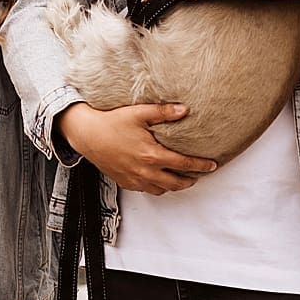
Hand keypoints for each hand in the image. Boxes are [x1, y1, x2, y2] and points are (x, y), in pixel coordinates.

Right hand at [57, 102, 217, 194]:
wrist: (87, 135)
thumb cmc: (112, 122)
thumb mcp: (139, 113)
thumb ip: (163, 112)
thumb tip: (185, 109)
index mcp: (152, 155)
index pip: (184, 164)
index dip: (201, 165)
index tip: (212, 165)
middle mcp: (146, 171)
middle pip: (177, 182)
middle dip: (191, 180)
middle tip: (200, 175)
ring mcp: (135, 179)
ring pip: (162, 190)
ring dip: (174, 185)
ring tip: (181, 178)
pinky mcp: (125, 182)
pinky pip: (147, 190)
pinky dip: (157, 187)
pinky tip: (159, 179)